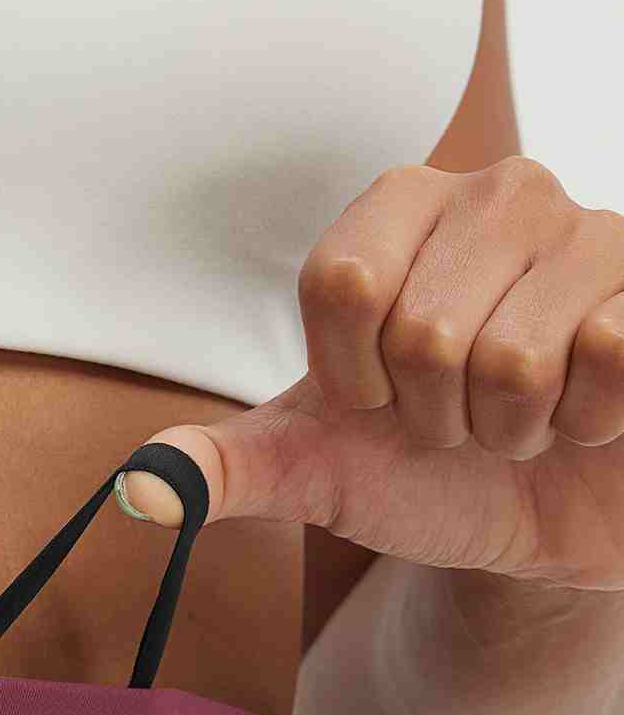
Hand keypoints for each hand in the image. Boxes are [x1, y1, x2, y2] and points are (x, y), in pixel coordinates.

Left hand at [116, 157, 623, 591]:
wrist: (546, 518)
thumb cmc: (432, 473)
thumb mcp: (320, 471)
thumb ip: (229, 469)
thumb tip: (139, 490)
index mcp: (395, 215)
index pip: (343, 286)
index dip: (356, 381)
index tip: (378, 401)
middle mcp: (495, 196)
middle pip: (427, 332)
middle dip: (439, 420)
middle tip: (463, 420)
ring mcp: (587, 230)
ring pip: (514, 358)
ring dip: (514, 429)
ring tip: (527, 416)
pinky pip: (611, 355)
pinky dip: (593, 420)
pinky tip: (595, 409)